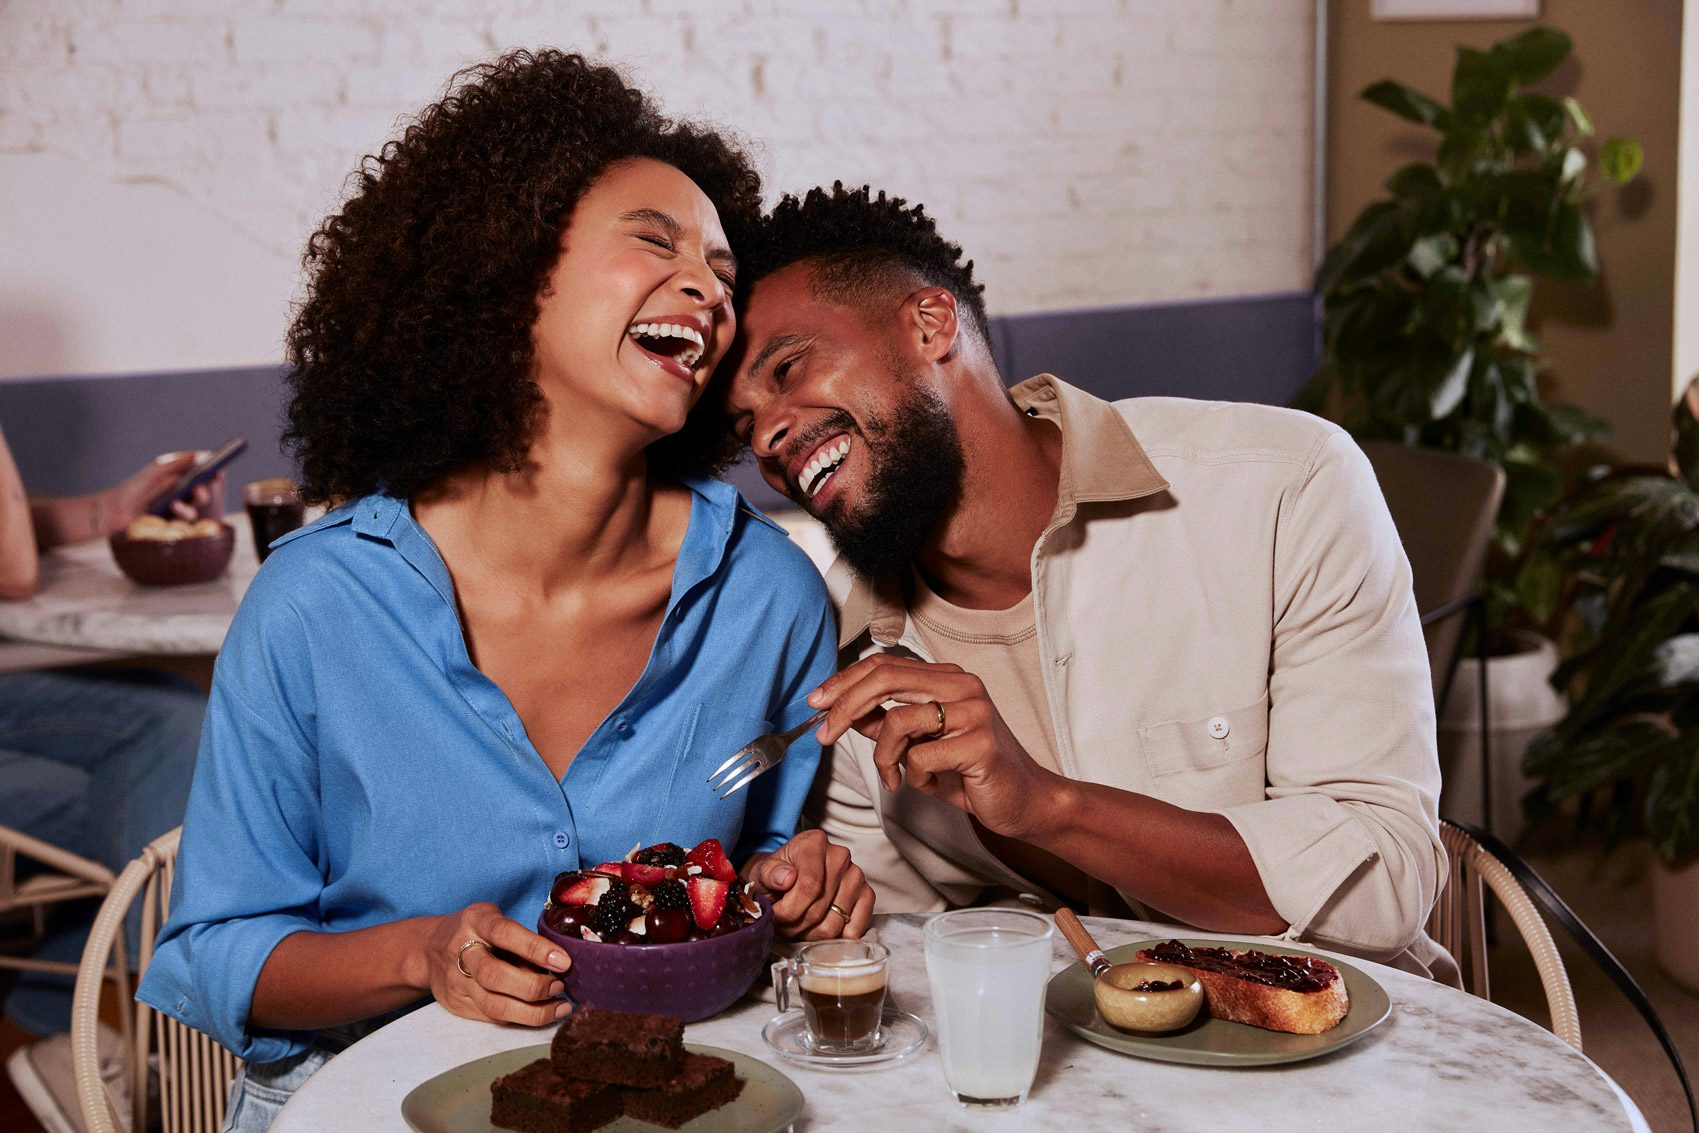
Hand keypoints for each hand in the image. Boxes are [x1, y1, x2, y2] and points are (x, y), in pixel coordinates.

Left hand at [109, 452, 214, 525]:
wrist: (118, 508)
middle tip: (199, 488)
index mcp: (183, 482)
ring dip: (187, 507)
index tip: (218, 472)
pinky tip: (171, 505)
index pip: (205, 479)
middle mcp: (184, 497)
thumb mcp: (158, 469)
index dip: (214, 476)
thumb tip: (200, 455)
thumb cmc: (138, 486)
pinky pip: (184, 523)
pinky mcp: (172, 526)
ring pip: (194, 511)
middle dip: (205, 492)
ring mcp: (178, 513)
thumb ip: (178, 461)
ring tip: (176, 502)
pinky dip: (179, 513)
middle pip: (203, 496)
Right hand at [424, 902, 571, 1025]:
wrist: (428, 949)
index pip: (505, 934)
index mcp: (475, 921)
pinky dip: (521, 1019)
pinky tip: (541, 1014)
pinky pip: (492, 1018)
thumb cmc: (475, 930)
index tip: (564, 961)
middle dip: (534, 987)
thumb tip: (559, 964)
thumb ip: (519, 939)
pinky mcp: (456, 1005)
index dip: (535, 948)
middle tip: (560, 987)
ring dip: (533, 1012)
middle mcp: (461, 951)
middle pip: (495, 976)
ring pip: (494, 1006)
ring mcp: (456, 982)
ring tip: (560, 1007)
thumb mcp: (494, 918)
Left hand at [746, 829, 873, 940]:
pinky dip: (835, 938)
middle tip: (785, 922)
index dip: (789, 910)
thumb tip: (786, 878)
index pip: (809, 885)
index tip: (776, 915)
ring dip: (812, 933)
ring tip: (799, 923)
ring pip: (834, 924)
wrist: (788, 880)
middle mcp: (839, 855)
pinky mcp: (867, 894)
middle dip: (796, 924)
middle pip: (819, 909)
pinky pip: (855, 928)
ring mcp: (856, 875)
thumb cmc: (776, 877)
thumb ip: (769, 873)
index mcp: (813, 843)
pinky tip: (820, 926)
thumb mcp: (762, 873)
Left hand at [809, 654, 1056, 839]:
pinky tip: (929, 784)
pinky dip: (913, 777)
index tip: (816, 703)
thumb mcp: (921, 744)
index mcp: (948, 679)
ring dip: (884, 756)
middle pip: (885, 679)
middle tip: (824, 735)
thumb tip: (845, 711)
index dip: (845, 681)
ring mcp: (973, 711)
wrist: (1024, 801)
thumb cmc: (972, 773)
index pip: (884, 665)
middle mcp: (962, 686)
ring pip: (898, 721)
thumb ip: (887, 724)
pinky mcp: (980, 743)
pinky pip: (920, 757)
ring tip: (894, 777)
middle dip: (845, 707)